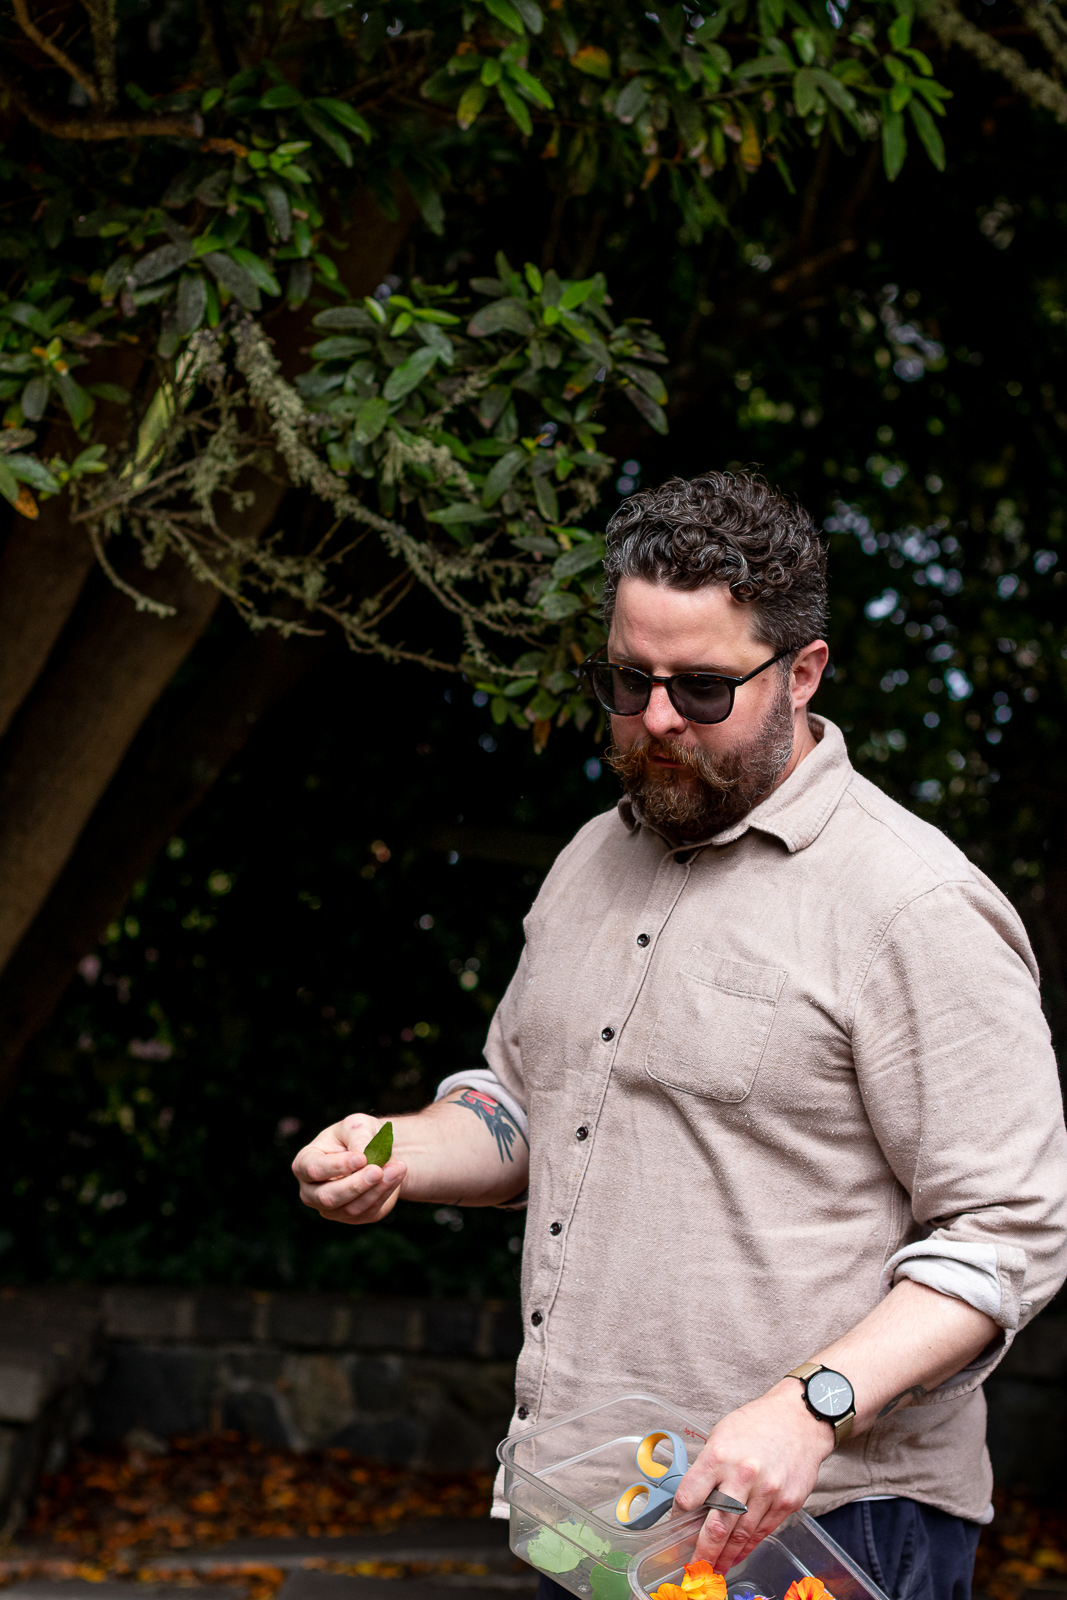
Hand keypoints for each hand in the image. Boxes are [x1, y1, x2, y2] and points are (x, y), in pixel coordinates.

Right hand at [292, 1113, 407, 1224]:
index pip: (314, 1170)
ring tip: (396, 1168)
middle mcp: (312, 1191)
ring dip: (376, 1189)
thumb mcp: (357, 1125)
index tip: (362, 1158)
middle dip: (356, 1184)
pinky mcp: (353, 1217)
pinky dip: (385, 1193)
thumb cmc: (357, 1135)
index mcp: (305, 1163)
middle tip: (378, 1170)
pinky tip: (396, 1175)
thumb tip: (364, 1155)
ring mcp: (331, 1208)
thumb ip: (358, 1137)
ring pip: (351, 1208)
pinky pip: (369, 1212)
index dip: (337, 1166)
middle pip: (328, 1197)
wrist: (375, 1150)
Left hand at [672, 1381, 832, 1571]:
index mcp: (718, 1456)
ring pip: (741, 1535)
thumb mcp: (721, 1434)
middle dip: (703, 1552)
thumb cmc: (755, 1424)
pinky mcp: (787, 1502)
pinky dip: (748, 1547)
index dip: (680, 1515)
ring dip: (726, 1556)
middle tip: (694, 1569)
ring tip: (715, 1569)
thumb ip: (707, 1467)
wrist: (799, 1420)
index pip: (689, 1496)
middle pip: (717, 1525)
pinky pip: (763, 1531)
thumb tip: (693, 1499)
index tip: (676, 1526)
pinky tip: (738, 1555)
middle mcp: (742, 1476)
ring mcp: (767, 1491)